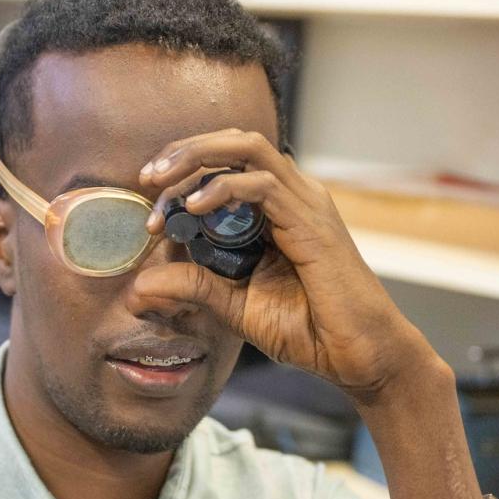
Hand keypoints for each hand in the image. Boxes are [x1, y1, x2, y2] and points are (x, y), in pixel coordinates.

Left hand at [136, 129, 437, 399]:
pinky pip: (261, 186)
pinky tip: (193, 209)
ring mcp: (304, 202)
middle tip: (147, 178)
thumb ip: (192, 286)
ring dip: (195, 161)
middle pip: (233, 142)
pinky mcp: (312, 221)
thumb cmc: (308, 330)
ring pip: (246, 148)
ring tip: (161, 186)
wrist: (359, 356)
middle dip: (183, 152)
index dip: (181, 171)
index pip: (225, 162)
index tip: (148, 203)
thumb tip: (138, 285)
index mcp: (275, 207)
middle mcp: (292, 194)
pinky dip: (222, 190)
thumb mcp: (233, 305)